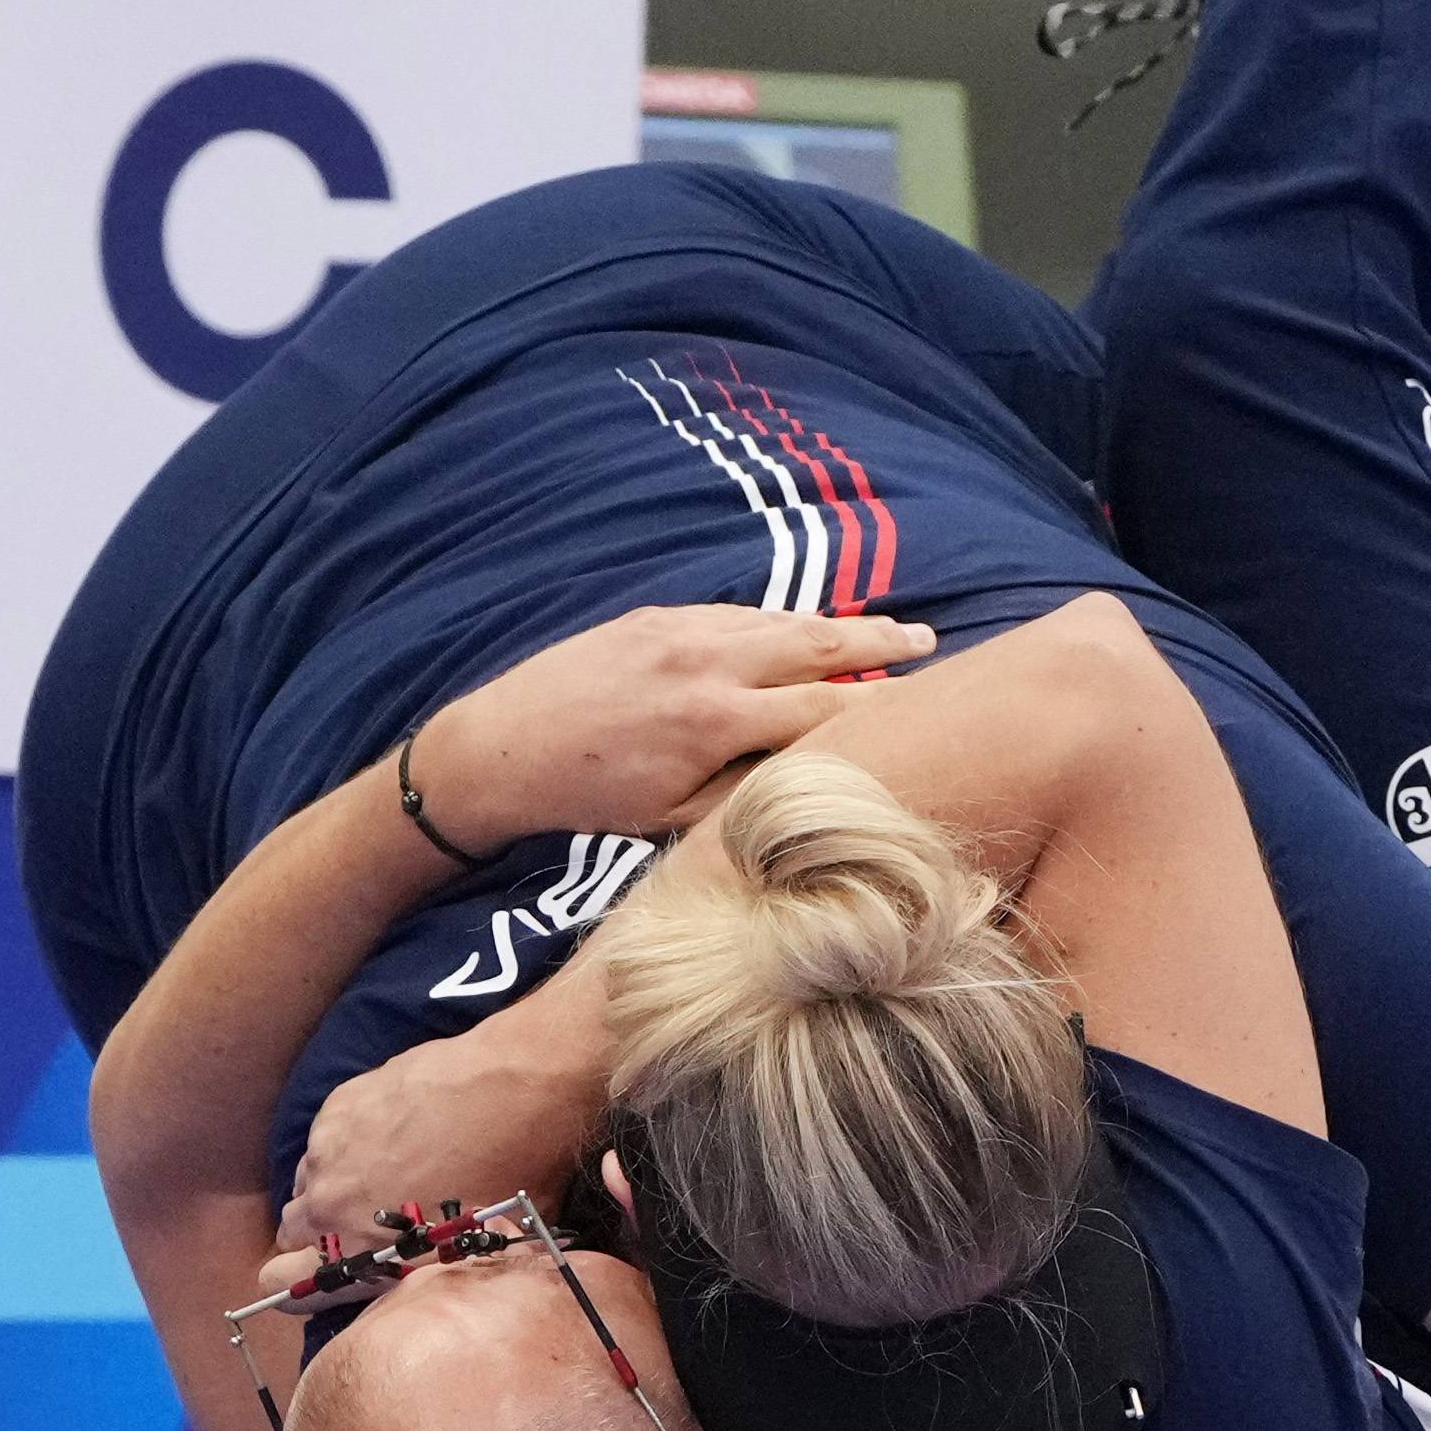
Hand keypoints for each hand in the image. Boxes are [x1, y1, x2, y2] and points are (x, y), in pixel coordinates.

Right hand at [274, 1023, 593, 1258]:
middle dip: (322, 1230)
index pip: (285, 1284)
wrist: (516, 1087)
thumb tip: (427, 1267)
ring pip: (309, 1179)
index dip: (303, 1280)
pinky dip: (349, 1139)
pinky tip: (392, 1131)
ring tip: (383, 1170)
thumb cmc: (511, 1174)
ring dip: (335, 1182)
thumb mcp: (477, 1247)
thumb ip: (427, 1266)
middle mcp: (328, 1203)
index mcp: (359, 1250)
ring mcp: (327, 1148)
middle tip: (365, 1219)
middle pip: (293, 1229)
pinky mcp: (339, 1104)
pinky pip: (326, 1136)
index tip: (330, 1267)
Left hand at [416, 606, 936, 850]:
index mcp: (717, 720)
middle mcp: (708, 662)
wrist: (501, 748)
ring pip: (781, 621)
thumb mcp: (675, 817)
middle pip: (818, 645)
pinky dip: (781, 620)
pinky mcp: (657, 615)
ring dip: (838, 626)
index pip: (825, 706)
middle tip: (929, 642)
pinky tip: (805, 629)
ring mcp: (682, 629)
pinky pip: (737, 612)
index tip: (927, 702)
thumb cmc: (591, 797)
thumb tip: (815, 774)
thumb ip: (749, 790)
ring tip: (888, 630)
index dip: (882, 704)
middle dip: (880, 644)